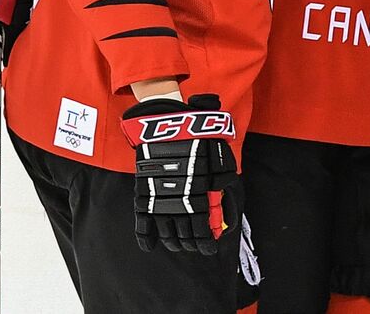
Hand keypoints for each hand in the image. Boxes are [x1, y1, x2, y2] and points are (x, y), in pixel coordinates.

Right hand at [121, 94, 239, 253]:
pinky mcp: (142, 192)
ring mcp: (158, 197)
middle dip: (191, 242)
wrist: (168, 121)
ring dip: (173, 241)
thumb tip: (227, 200)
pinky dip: (145, 236)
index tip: (211, 248)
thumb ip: (225, 179)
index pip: (202, 225)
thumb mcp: (221, 155)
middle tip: (196, 247)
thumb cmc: (199, 135)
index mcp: (199, 191)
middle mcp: (178, 198)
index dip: (206, 240)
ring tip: (180, 246)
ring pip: (165, 230)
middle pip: (184, 231)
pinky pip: (141, 220)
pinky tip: (150, 247)